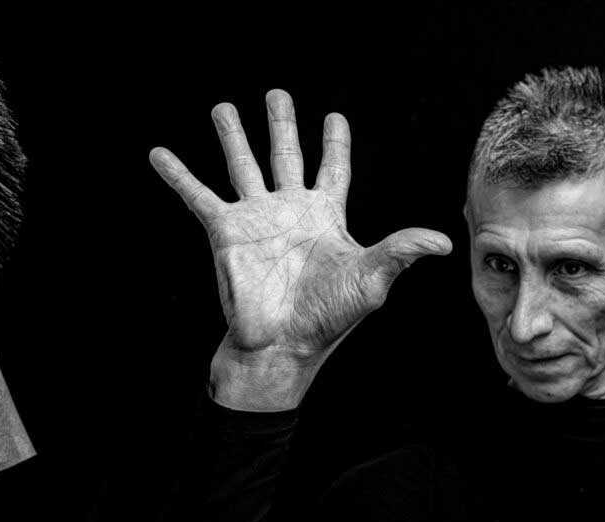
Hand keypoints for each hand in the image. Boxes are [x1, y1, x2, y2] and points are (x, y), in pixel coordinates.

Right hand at [151, 90, 451, 410]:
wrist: (283, 344)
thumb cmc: (328, 317)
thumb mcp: (371, 280)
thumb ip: (400, 251)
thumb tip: (445, 243)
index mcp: (326, 217)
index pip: (333, 170)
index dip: (334, 144)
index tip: (334, 117)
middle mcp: (290, 211)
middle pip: (286, 156)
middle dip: (282, 124)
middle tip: (277, 93)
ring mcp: (256, 218)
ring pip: (242, 165)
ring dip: (232, 136)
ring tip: (222, 107)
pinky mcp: (226, 232)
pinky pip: (198, 195)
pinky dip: (178, 174)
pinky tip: (160, 153)